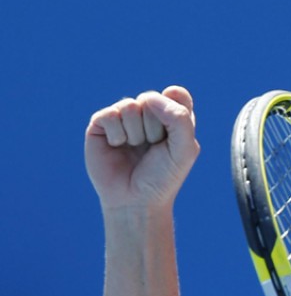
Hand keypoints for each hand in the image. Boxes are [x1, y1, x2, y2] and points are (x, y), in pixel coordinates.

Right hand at [85, 86, 199, 209]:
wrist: (136, 201)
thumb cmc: (163, 176)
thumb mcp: (184, 150)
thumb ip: (179, 118)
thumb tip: (148, 98)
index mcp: (172, 117)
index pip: (176, 94)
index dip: (174, 109)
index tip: (173, 133)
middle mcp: (148, 113)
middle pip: (151, 99)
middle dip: (154, 128)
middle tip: (152, 149)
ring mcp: (123, 117)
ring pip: (130, 106)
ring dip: (136, 134)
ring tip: (134, 149)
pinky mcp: (101, 124)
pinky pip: (110, 115)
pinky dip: (117, 135)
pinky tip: (117, 147)